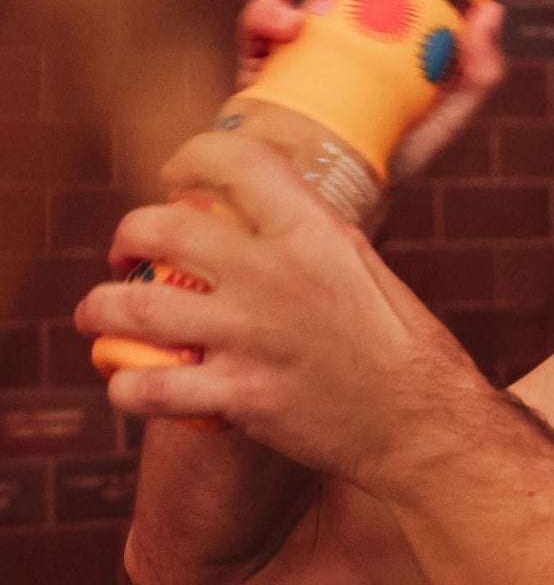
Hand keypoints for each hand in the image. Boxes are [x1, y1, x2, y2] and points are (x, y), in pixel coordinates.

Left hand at [76, 131, 500, 489]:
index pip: (232, 160)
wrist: (424, 427)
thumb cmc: (407, 351)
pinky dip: (126, 386)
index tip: (177, 174)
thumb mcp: (367, 270)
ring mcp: (251, 337)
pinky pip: (146, 386)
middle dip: (126, 237)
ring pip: (129, 304)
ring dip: (98, 308)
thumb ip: (313, 239)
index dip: (190, 157)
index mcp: (313, 233)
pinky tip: (132, 384)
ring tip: (98, 316)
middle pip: (157, 228)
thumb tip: (281, 209)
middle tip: (126, 255)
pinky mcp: (239, 397)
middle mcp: (275, 275)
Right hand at [238, 0, 506, 184]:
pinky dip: (268, 13)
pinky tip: (289, 23)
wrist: (339, 200)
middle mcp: (328, 7)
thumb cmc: (392, 146)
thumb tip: (490, 13)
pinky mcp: (256, 62)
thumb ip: (473, 71)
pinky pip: (254, 24)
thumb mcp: (444, 111)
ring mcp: (290, 30)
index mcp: (372, 7)